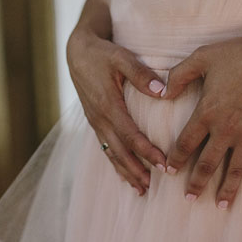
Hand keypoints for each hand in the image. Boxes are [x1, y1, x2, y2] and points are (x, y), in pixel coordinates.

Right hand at [67, 27, 167, 194]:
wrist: (77, 52)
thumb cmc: (102, 53)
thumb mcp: (121, 57)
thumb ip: (141, 74)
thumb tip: (163, 91)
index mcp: (107, 105)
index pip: (130, 134)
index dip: (147, 151)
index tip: (163, 164)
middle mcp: (100, 118)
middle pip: (119, 151)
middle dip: (137, 169)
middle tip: (154, 186)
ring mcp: (96, 122)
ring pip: (111, 153)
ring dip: (126, 172)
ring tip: (141, 189)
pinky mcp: (96, 122)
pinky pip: (106, 147)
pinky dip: (116, 163)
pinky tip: (126, 175)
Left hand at [161, 27, 241, 208]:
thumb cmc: (240, 55)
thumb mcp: (202, 57)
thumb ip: (178, 75)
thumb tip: (161, 92)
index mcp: (207, 113)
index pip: (186, 143)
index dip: (176, 159)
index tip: (169, 171)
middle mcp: (226, 130)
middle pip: (207, 164)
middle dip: (197, 183)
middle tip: (189, 198)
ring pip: (234, 169)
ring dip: (227, 189)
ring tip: (220, 205)